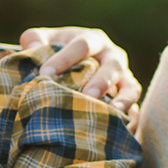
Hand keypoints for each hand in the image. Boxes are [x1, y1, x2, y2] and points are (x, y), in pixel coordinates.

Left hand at [26, 27, 143, 118]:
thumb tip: (32, 47)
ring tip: (112, 112)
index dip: (65, 58)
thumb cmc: (56, 53)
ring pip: (130, 87)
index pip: (82, 45)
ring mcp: (123, 78)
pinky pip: (135, 109)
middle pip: (113, 65)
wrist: (72, 68)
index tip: (45, 73)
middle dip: (101, 80)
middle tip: (87, 94)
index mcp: (92, 39)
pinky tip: (121, 128)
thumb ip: (34, 39)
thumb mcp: (44, 40)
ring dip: (123, 99)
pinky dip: (130, 118)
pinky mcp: (127, 99)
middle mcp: (113, 56)